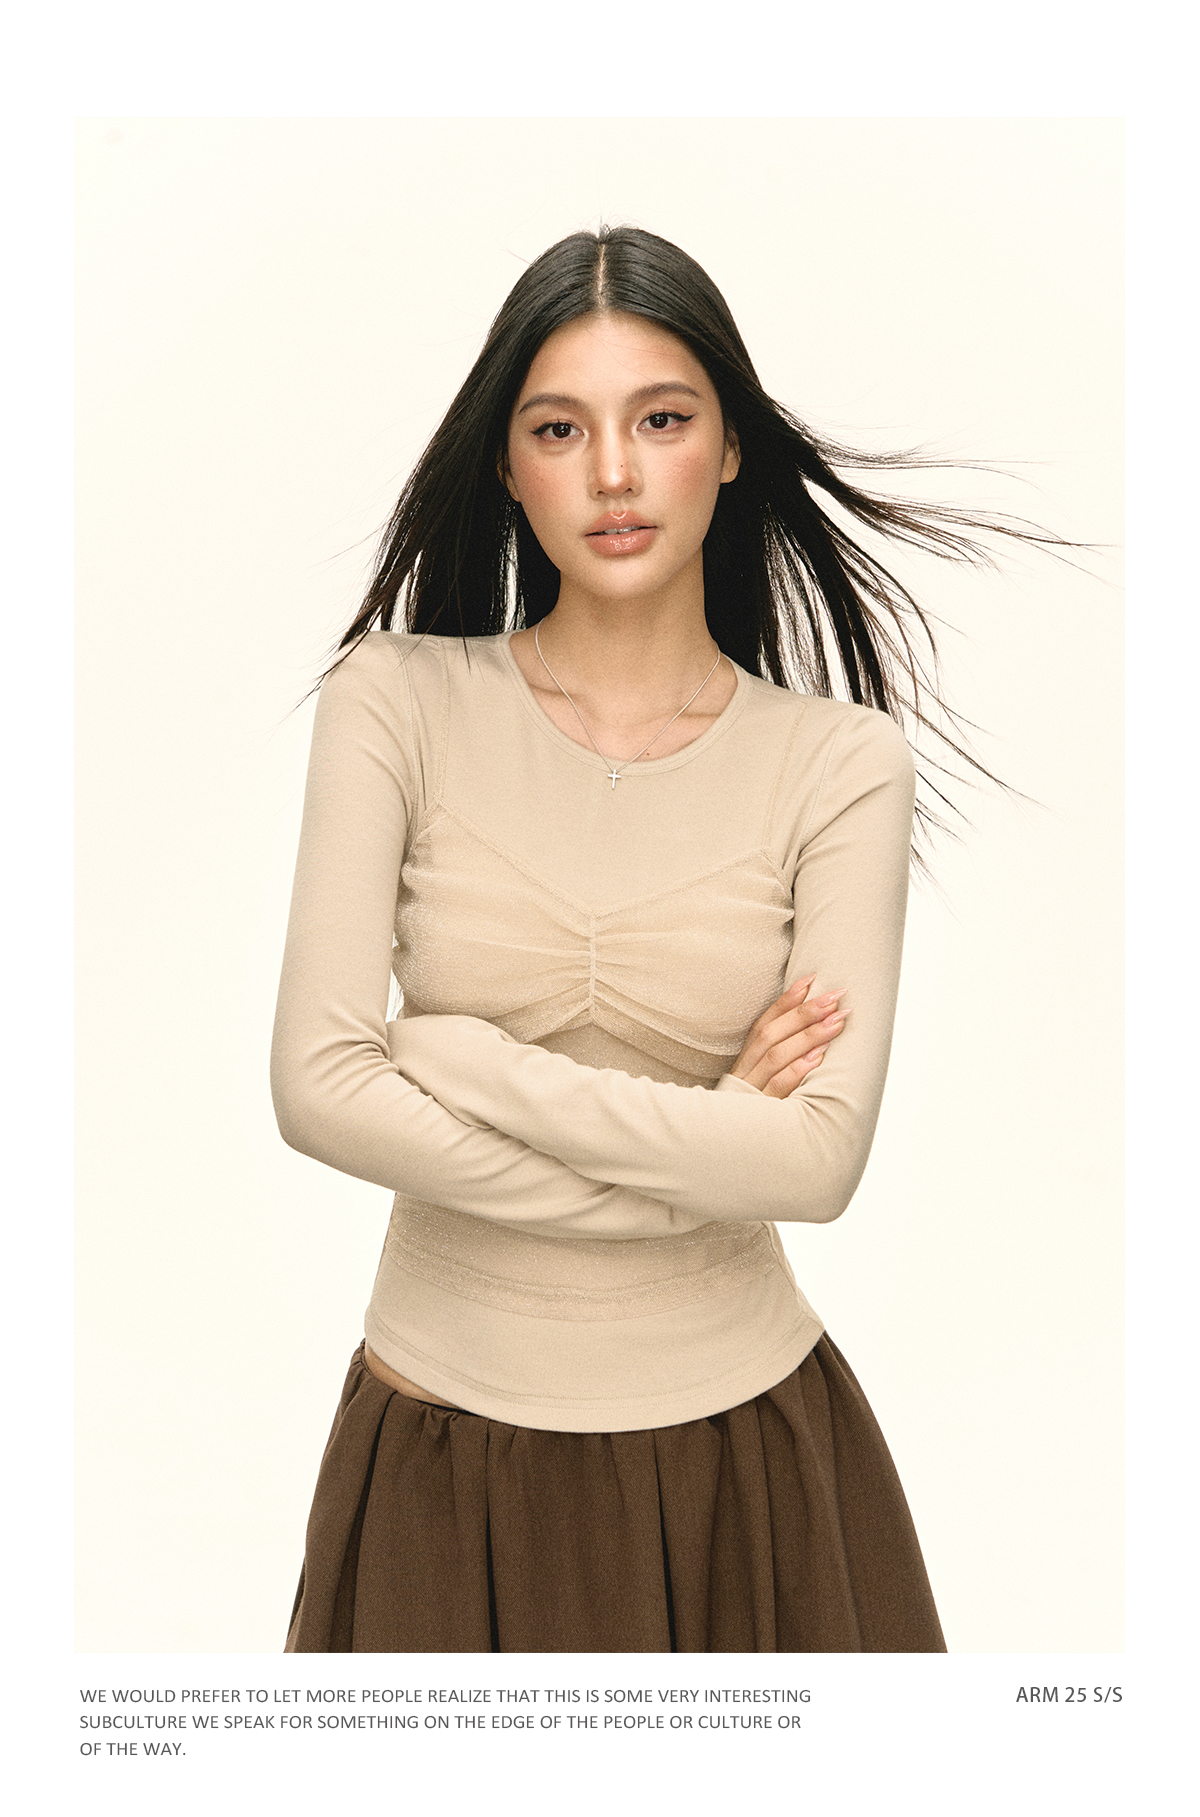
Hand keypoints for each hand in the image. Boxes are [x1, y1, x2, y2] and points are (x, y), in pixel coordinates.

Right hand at [730, 975, 846, 1099]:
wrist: (722, 1156)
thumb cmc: (753, 1110)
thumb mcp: (760, 1083)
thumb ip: (779, 1059)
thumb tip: (813, 1027)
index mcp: (746, 1060)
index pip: (764, 1022)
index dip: (786, 1000)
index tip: (812, 979)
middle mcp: (745, 1070)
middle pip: (770, 1034)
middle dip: (803, 1013)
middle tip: (834, 998)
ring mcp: (750, 1090)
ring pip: (776, 1056)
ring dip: (807, 1036)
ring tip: (836, 1022)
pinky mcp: (759, 1110)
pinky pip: (778, 1086)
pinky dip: (797, 1069)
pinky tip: (818, 1058)